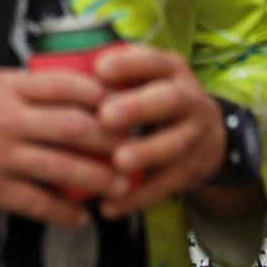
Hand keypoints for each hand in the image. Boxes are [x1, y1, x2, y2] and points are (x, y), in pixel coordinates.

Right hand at [0, 68, 118, 228]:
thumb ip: (23, 91)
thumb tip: (70, 95)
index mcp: (7, 87)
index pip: (67, 85)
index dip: (103, 96)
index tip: (122, 107)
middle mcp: (7, 118)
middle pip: (76, 126)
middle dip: (112, 141)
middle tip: (134, 150)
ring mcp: (0, 154)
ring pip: (64, 167)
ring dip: (99, 179)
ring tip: (120, 187)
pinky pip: (38, 202)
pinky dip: (64, 212)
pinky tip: (79, 218)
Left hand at [94, 44, 225, 217]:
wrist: (208, 136)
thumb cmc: (155, 100)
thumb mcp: (145, 79)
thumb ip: (112, 78)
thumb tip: (58, 75)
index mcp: (169, 71)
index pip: (152, 60)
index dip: (128, 64)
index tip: (99, 69)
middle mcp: (188, 100)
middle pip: (168, 100)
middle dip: (138, 107)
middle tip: (106, 117)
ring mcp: (194, 136)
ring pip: (174, 144)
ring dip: (145, 153)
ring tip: (118, 161)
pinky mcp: (191, 170)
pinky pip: (166, 185)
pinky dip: (137, 197)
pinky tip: (110, 205)